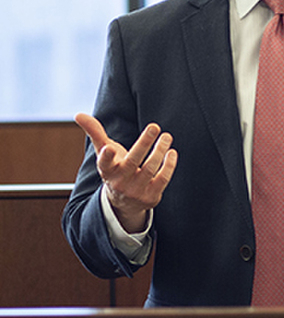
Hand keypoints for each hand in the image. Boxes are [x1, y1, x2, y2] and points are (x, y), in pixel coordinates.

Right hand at [76, 113, 177, 232]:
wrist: (124, 202)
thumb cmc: (115, 169)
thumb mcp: (104, 153)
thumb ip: (95, 133)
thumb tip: (78, 114)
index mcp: (107, 170)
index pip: (104, 163)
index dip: (106, 156)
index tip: (109, 148)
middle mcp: (120, 182)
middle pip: (133, 161)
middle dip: (144, 143)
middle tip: (154, 126)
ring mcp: (136, 190)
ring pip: (150, 168)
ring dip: (159, 151)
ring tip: (166, 136)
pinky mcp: (151, 196)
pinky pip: (162, 179)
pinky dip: (169, 165)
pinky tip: (171, 152)